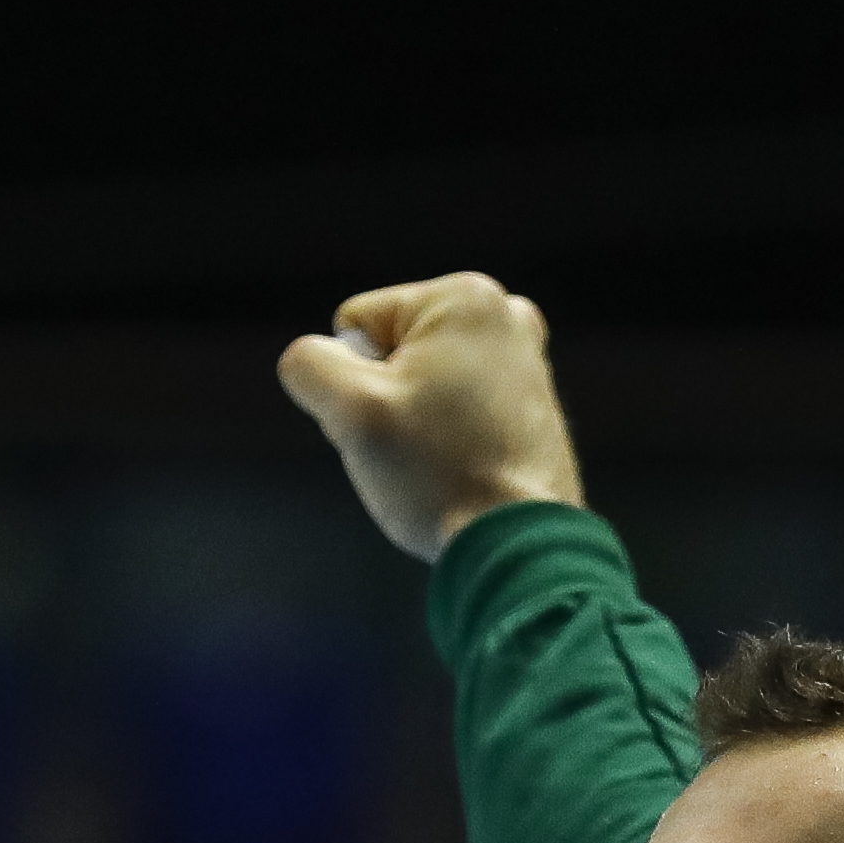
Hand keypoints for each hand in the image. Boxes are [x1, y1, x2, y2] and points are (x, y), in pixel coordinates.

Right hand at [276, 273, 589, 562]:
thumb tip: (309, 360)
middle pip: (392, 354)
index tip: (396, 422)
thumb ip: (308, 365)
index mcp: (465, 296)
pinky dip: (451, 440)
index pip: (356, 326)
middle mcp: (507, 315)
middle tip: (419, 448)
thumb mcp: (350, 411)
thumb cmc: (438, 474)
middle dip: (387, 401)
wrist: (516, 546)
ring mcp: (527, 360)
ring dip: (416, 424)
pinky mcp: (534, 405)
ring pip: (422, 385)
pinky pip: (457, 412)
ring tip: (445, 462)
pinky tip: (468, 470)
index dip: (356, 382)